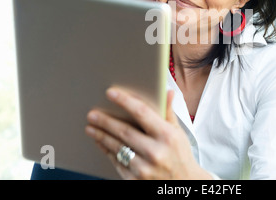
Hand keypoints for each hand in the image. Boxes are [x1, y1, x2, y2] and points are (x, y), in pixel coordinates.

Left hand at [85, 87, 212, 179]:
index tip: (111, 93)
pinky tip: (100, 142)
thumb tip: (166, 91)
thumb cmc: (180, 155)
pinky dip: (107, 150)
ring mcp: (144, 168)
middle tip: (92, 114)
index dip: (125, 101)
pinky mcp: (135, 180)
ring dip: (101, 136)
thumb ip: (169, 112)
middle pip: (125, 131)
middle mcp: (155, 152)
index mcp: (167, 136)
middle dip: (106, 121)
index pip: (142, 113)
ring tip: (91, 127)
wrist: (184, 184)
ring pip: (117, 147)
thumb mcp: (178, 133)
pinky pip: (117, 162)